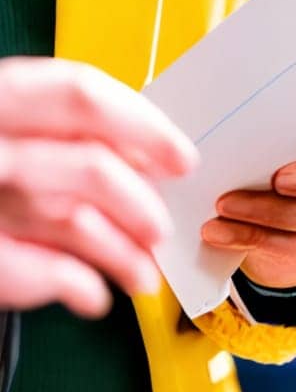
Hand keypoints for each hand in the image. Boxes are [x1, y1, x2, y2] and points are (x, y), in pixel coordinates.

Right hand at [0, 57, 196, 317]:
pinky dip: (75, 286)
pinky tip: (94, 296)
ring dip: (122, 255)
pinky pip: (34, 270)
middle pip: (89, 166)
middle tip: (161, 228)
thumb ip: (61, 130)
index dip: (144, 126)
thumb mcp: (7, 124)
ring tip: (144, 274)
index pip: (81, 96)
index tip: (182, 158)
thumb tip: (143, 155)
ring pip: (71, 221)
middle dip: (140, 204)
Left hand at [202, 109, 295, 288]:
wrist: (252, 211)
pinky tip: (218, 230)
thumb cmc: (262, 152)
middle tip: (278, 178)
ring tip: (225, 204)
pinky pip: (294, 247)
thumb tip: (232, 108)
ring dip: (271, 211)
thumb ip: (273, 119)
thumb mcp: (270, 129)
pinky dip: (250, 236)